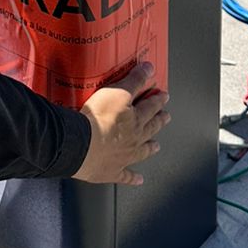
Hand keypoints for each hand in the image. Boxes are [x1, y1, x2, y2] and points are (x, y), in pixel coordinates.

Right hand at [73, 63, 170, 185]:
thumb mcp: (116, 91)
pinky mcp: (112, 171)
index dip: (158, 100)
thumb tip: (150, 68)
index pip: (150, 107)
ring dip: (150, 147)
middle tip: (166, 118)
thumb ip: (134, 80)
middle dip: (159, 122)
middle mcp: (134, 139)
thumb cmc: (98, 118)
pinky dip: (133, 178)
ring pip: (142, 151)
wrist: (82, 145)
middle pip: (150, 129)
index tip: (164, 96)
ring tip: (156, 145)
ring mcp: (124, 157)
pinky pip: (126, 176)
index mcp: (135, 120)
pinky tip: (139, 179)